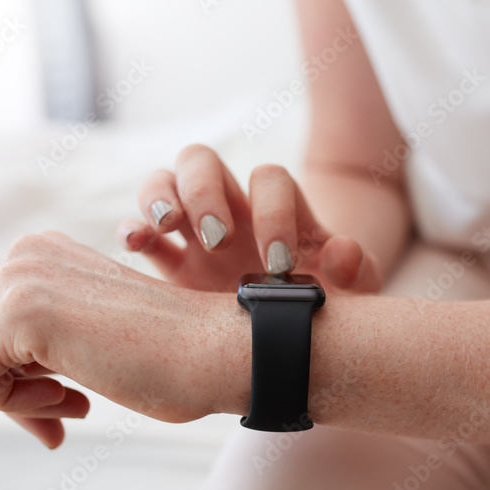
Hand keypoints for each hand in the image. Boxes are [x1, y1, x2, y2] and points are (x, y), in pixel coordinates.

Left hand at [0, 231, 241, 448]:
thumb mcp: (84, 335)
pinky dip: (18, 406)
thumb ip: (33, 338)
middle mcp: (23, 252)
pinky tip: (77, 400)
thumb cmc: (168, 357)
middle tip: (52, 425)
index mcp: (41, 251)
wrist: (214, 352)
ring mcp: (20, 277)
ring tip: (76, 407)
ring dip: (18, 402)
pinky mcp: (21, 312)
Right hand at [116, 144, 382, 292]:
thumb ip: (357, 269)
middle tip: (218, 239)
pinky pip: (140, 230)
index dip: (272, 211)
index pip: (270, 180)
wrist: (297, 327)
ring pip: (164, 182)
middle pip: (204, 162)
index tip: (277, 262)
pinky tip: (134, 244)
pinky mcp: (170, 264)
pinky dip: (132, 228)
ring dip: (159, 196)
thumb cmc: (327, 298)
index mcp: (280, 211)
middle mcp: (234, 211)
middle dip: (205, 192)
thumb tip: (342, 254)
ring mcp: (196, 232)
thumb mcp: (352, 289)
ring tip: (167, 226)